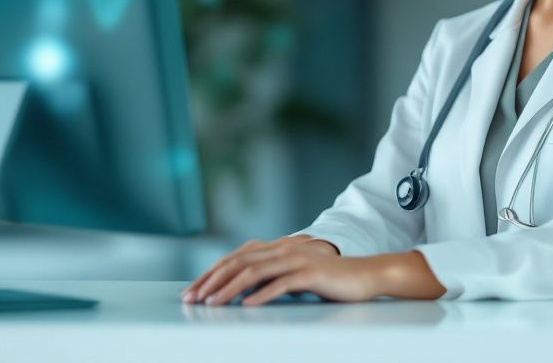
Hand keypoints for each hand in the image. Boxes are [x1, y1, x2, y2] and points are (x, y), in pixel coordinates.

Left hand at [181, 235, 377, 305]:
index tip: (191, 291)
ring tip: (212, 303)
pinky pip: (281, 283)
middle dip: (211, 281)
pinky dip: (261, 294)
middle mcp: (282, 248)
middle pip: (238, 262)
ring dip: (229, 289)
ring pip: (254, 271)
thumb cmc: (325, 278)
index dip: (210, 274)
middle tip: (192, 298)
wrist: (362, 275)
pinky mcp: (309, 274)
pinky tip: (247, 306)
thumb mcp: (292, 273)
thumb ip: (269, 274)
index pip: (234, 257)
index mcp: (275, 247)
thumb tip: (238, 289)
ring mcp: (296, 259)